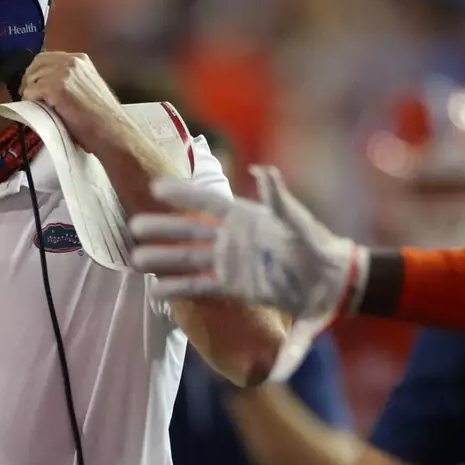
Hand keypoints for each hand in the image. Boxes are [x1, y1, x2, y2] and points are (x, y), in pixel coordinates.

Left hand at [19, 51, 129, 154]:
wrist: (112, 131)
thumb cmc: (102, 118)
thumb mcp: (87, 87)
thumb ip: (69, 80)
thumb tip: (44, 83)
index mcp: (80, 60)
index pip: (46, 58)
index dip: (35, 72)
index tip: (32, 85)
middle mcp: (72, 62)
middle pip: (36, 64)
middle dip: (29, 80)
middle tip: (28, 96)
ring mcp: (64, 73)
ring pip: (32, 78)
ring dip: (29, 92)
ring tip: (35, 106)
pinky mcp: (56, 88)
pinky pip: (31, 92)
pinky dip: (30, 101)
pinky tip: (38, 110)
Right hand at [130, 165, 362, 319]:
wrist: (330, 280)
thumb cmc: (315, 245)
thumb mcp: (296, 221)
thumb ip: (278, 199)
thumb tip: (263, 172)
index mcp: (245, 218)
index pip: (207, 203)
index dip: (182, 194)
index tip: (155, 188)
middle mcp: (232, 238)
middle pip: (190, 231)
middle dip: (162, 230)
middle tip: (134, 228)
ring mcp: (230, 262)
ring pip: (189, 260)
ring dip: (164, 260)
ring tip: (135, 261)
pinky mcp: (233, 286)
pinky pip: (200, 287)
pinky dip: (179, 290)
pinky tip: (156, 292)